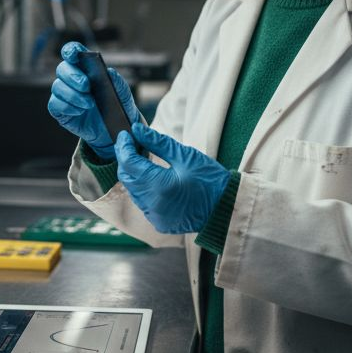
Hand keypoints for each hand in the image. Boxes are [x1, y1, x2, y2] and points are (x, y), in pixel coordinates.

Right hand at [46, 42, 140, 160]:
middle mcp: (72, 78)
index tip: (74, 54)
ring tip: (89, 104)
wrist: (114, 131)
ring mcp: (64, 94)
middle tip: (87, 86)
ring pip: (57, 87)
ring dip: (73, 95)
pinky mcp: (60, 110)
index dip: (71, 50)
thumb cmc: (118, 108)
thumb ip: (119, 85)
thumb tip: (110, 72)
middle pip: (62, 68)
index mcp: (87, 68)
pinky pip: (55, 104)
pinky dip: (67, 107)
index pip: (73, 52)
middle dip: (73, 76)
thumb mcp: (124, 97)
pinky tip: (80, 111)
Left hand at [115, 123, 230, 233]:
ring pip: (133, 191)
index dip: (124, 146)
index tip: (125, 134)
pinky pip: (143, 203)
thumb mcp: (185, 156)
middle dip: (125, 159)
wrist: (227, 208)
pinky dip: (143, 189)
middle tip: (130, 143)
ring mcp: (155, 216)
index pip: (129, 162)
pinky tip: (151, 178)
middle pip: (126, 177)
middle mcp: (152, 204)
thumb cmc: (210, 180)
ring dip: (133, 174)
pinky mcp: (159, 222)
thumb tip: (137, 130)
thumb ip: (158, 143)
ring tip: (140, 158)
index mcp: (159, 186)